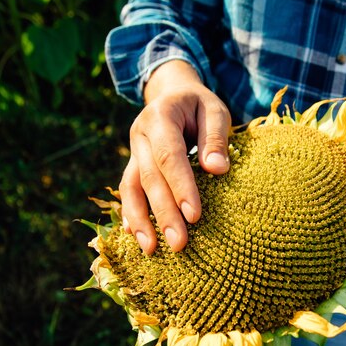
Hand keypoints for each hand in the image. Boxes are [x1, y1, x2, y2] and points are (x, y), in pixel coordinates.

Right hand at [120, 60, 230, 253]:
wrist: (172, 95)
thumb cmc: (198, 106)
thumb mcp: (213, 109)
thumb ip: (216, 137)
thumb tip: (217, 169)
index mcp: (160, 117)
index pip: (169, 155)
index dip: (180, 185)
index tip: (194, 215)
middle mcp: (139, 135)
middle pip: (149, 177)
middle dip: (163, 212)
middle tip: (179, 243)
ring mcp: (133, 152)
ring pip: (130, 188)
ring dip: (139, 221)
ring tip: (151, 250)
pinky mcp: (133, 166)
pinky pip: (128, 192)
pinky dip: (131, 215)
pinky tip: (137, 238)